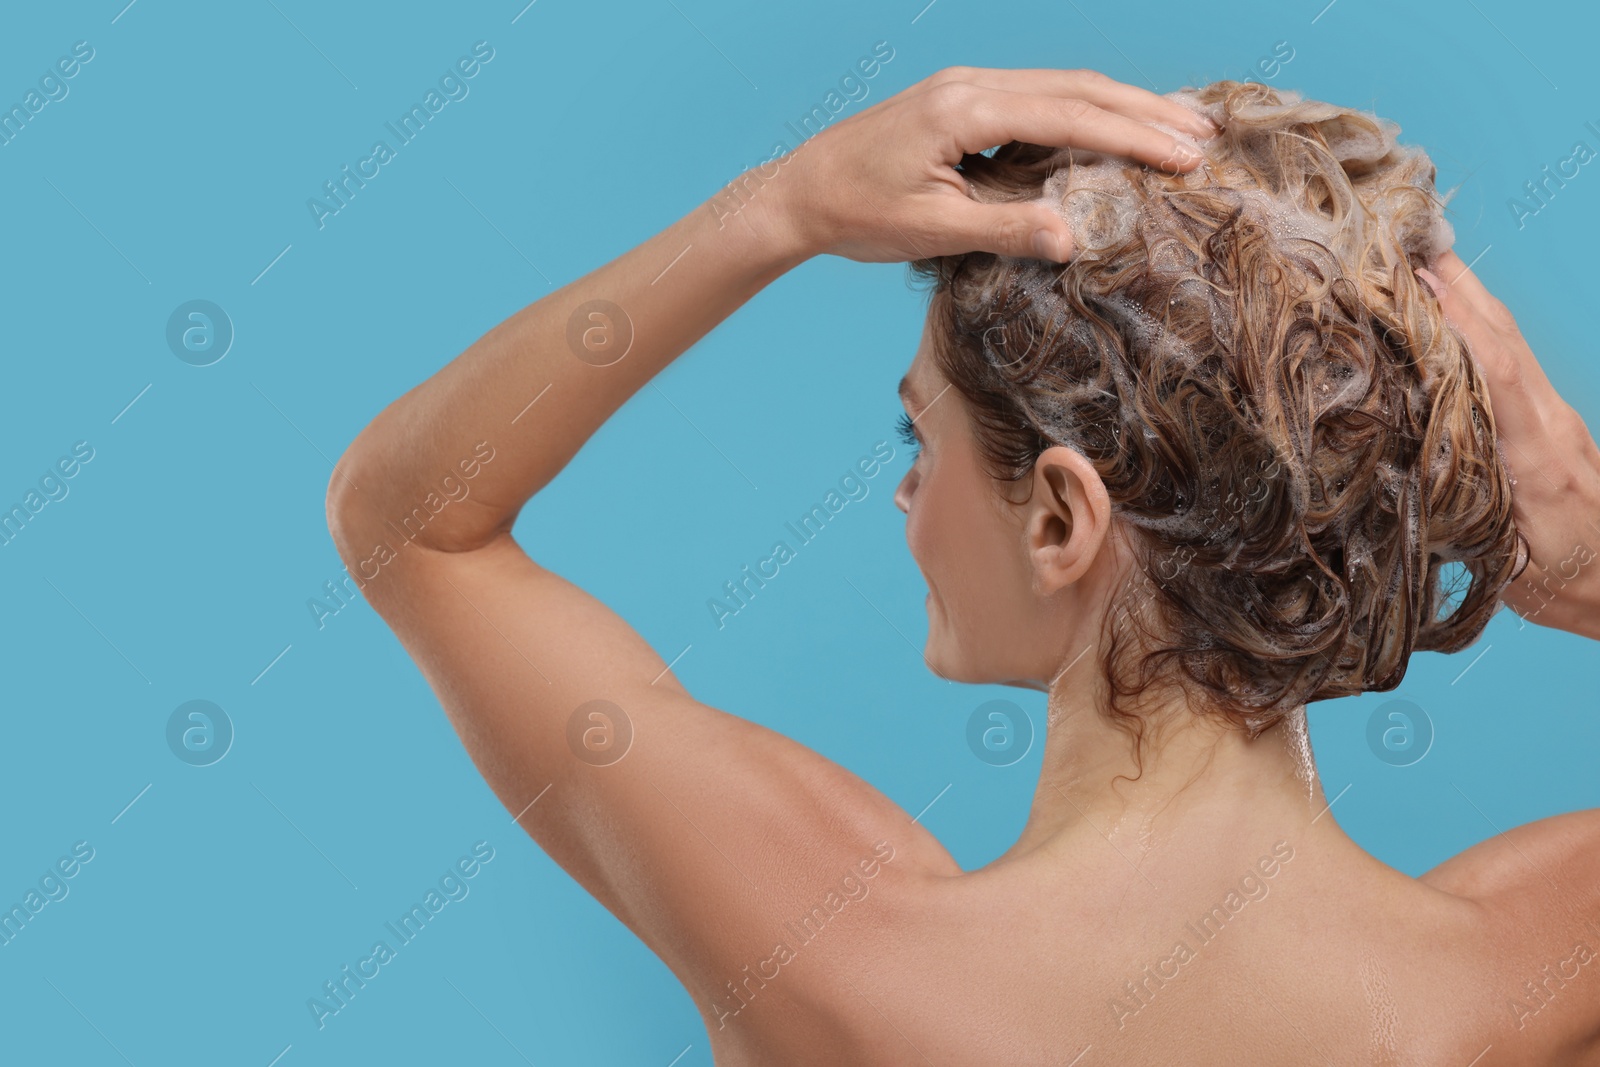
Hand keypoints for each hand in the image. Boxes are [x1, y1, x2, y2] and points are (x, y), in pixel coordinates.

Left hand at [773, 67, 1215, 263]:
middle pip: (1078, 87)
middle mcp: (970, 85)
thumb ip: (1004, 228)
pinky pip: (1038, 95)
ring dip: (1122, 104)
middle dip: (1146, 111)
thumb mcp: (931, 231)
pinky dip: (1085, 108)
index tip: (1185, 157)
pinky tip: (1113, 124)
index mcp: (965, 110)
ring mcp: (965, 87)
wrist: (798, 193)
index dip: (1134, 137)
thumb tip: (1074, 237)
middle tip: (1206, 134)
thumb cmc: (856, 214)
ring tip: (1179, 124)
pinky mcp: (961, 102)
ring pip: (1062, 85)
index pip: (1070, 117)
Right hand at [1421, 252, 1599, 637]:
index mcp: (1536, 457)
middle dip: (1457, 286)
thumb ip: (1465, 515)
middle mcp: (1550, 422)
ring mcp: (1554, 417)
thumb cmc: (1571, 583)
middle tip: (1408, 243)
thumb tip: (1406, 473)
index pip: (1496, 372)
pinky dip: (1477, 326)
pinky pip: (1512, 359)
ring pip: (1511, 341)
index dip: (1456, 323)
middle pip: (1504, 337)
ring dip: (1468, 296)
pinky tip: (1450, 314)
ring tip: (1422, 259)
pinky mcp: (1552, 421)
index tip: (1415, 284)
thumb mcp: (1509, 566)